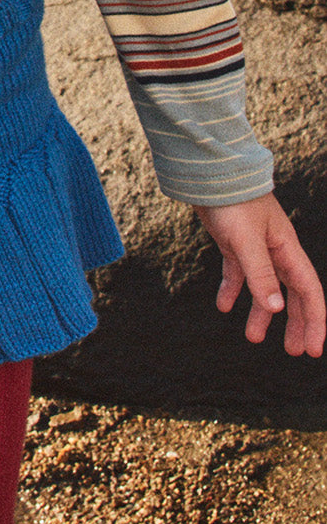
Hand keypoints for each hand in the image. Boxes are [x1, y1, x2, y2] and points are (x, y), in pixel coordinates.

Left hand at [195, 193, 324, 356]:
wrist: (209, 172)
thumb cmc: (233, 201)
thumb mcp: (247, 240)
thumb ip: (261, 274)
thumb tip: (276, 308)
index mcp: (287, 249)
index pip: (308, 292)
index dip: (314, 321)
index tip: (312, 350)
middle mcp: (275, 249)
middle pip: (291, 293)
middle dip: (294, 322)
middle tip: (292, 351)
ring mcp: (254, 246)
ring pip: (264, 286)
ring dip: (261, 312)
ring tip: (253, 337)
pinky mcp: (233, 242)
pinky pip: (237, 272)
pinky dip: (232, 289)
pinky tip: (223, 306)